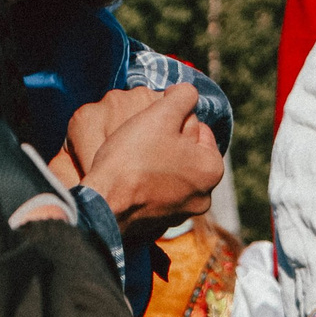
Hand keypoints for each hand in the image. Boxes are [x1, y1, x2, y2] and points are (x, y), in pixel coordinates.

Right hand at [79, 83, 221, 240]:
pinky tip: (128, 176)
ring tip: (133, 155)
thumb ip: (182, 96)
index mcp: (212, 170)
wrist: (103, 204)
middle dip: (167, 141)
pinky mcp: (158, 223)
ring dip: (156, 161)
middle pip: (186, 153)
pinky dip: (146, 183)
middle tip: (142, 136)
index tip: (154, 121)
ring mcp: (180, 213)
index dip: (175, 118)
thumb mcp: (161, 115)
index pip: (200, 129)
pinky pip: (155, 193)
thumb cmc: (134, 158)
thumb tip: (188, 93)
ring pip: (171, 173)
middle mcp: (203, 196)